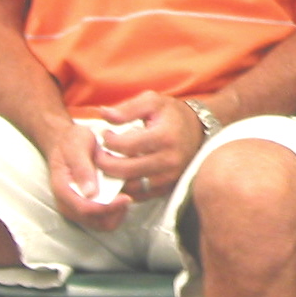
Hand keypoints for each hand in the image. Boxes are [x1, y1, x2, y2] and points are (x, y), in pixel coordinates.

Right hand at [46, 119, 129, 232]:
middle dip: (116, 212)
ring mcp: (79, 207)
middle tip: (128, 193)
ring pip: (104, 223)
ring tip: (125, 192)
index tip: (126, 198)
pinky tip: (122, 192)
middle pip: (98, 222)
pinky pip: (107, 217)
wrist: (66, 142)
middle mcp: (70, 204)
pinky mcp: (89, 206)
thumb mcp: (76, 148)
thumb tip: (90, 192)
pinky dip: (117, 209)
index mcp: (64, 191)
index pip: (86, 210)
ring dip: (118, 211)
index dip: (108, 207)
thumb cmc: (71, 142)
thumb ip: (82, 169)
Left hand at [87, 92, 204, 204]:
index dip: (108, 140)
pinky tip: (121, 174)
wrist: (198, 130)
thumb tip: (103, 114)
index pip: (126, 145)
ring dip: (113, 177)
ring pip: (130, 186)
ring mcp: (169, 177)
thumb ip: (127, 108)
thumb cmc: (172, 114)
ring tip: (108, 163)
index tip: (104, 134)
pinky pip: (140, 195)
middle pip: (125, 170)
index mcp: (164, 137)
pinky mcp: (167, 188)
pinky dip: (126, 187)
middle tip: (98, 153)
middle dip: (104, 162)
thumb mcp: (152, 101)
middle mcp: (168, 160)